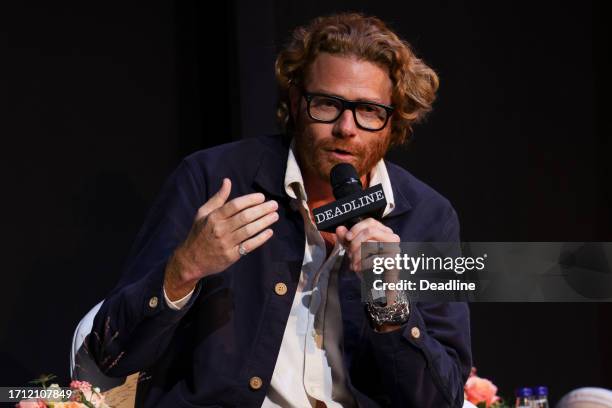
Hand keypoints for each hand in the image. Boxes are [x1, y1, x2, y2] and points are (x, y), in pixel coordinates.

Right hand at [164, 178, 277, 299]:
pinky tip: (269, 232)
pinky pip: (249, 246)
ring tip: (275, 216)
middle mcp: (220, 229)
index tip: (262, 197)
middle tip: (274, 205)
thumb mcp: (203, 213)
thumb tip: (227, 181)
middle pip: (245, 217)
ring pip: (249, 230)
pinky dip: (260, 238)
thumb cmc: (199, 234)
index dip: (250, 200)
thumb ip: (217, 198)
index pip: (235, 205)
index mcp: (214, 217)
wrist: (191, 260)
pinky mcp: (231, 256)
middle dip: (262, 209)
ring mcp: (226, 243)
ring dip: (264, 222)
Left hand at [337, 219, 402, 332]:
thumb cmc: (368, 266)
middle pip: (369, 231)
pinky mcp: (394, 262)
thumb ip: (347, 239)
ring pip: (370, 244)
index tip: (347, 237)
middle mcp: (392, 238)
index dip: (356, 228)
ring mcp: (395, 250)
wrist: (379, 287)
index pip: (371, 221)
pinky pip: (374, 259)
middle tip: (350, 254)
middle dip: (355, 242)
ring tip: (353, 263)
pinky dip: (362, 264)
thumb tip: (339, 229)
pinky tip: (358, 269)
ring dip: (357, 255)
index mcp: (384, 232)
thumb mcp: (354, 250)